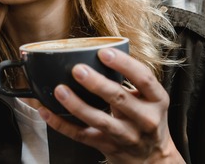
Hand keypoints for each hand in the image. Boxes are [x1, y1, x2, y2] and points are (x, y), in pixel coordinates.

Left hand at [38, 48, 184, 163]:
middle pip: (120, 99)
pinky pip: (81, 136)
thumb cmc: (147, 118)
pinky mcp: (108, 147)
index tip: (104, 52)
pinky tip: (48, 112)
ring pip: (99, 120)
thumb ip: (132, 79)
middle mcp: (144, 119)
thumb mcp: (151, 98)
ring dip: (77, 105)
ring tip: (60, 90)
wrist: (152, 158)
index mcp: (157, 100)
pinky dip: (62, 124)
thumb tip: (101, 51)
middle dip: (97, 84)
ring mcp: (126, 136)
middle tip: (78, 70)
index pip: (144, 79)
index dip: (124, 64)